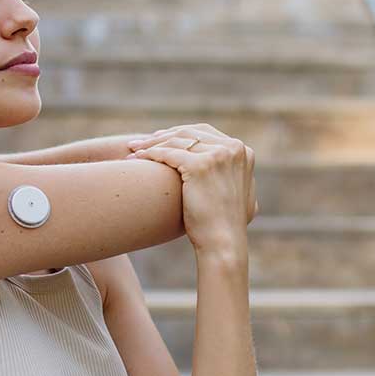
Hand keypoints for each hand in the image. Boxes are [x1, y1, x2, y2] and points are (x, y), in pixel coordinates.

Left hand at [126, 123, 257, 253]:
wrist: (223, 243)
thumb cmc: (224, 225)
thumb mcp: (237, 192)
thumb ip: (231, 174)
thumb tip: (221, 169)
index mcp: (242, 150)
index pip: (204, 132)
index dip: (178, 134)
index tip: (159, 140)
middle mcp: (233, 148)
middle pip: (188, 133)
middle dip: (161, 136)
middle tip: (140, 143)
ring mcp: (218, 155)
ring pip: (175, 141)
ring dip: (150, 144)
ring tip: (132, 150)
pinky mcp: (200, 165)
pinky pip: (167, 153)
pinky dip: (149, 154)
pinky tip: (135, 159)